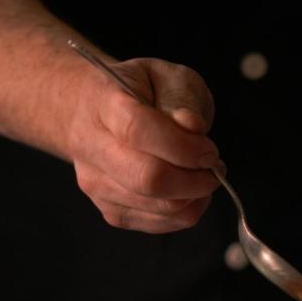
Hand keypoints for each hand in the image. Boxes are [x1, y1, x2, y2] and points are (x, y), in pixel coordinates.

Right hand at [66, 57, 220, 233]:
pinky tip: (187, 189)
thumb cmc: (135, 90)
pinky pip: (160, 224)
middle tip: (213, 167)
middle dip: (195, 179)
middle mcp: (92, 148)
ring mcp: (98, 185)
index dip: (183, 146)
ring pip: (160, 208)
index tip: (209, 150)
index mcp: (104, 104)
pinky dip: (186, 211)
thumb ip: (182, 98)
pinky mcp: (111, 211)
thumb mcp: (165, 75)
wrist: (88, 110)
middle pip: (148, 180)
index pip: (138, 131)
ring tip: (202, 174)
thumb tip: (193, 127)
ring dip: (196, 196)